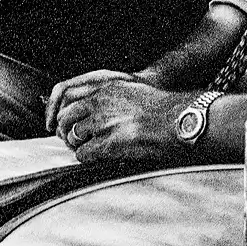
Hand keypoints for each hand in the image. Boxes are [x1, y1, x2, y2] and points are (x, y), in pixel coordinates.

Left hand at [47, 71, 181, 163]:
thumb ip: (113, 96)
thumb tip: (98, 108)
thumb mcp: (134, 91)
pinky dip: (88, 159)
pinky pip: (84, 154)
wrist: (181, 121)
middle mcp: (101, 102)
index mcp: (106, 87)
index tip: (67, 124)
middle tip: (77, 140)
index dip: (65, 114)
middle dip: (67, 131)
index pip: (68, 97)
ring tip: (93, 150)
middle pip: (65, 117)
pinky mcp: (109, 143)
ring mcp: (104, 123)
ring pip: (73, 137)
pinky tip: (100, 158)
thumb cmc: (164, 110)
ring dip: (80, 145)